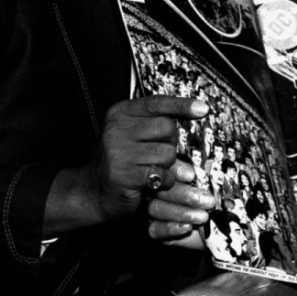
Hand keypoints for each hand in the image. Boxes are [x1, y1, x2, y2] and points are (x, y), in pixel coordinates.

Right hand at [44, 95, 208, 235]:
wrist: (94, 192)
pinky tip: (152, 182)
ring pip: (168, 153)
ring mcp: (118, 152)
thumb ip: (159, 125)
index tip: (203, 108)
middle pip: (168, 128)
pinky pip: (162, 173)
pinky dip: (164, 180)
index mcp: (120, 114)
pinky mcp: (124, 175)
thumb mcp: (134, 135)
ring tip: (152, 169)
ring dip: (168, 165)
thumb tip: (199, 114)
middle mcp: (117, 129)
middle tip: (157, 154)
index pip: (157, 103)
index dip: (182, 105)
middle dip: (171, 143)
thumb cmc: (121, 161)